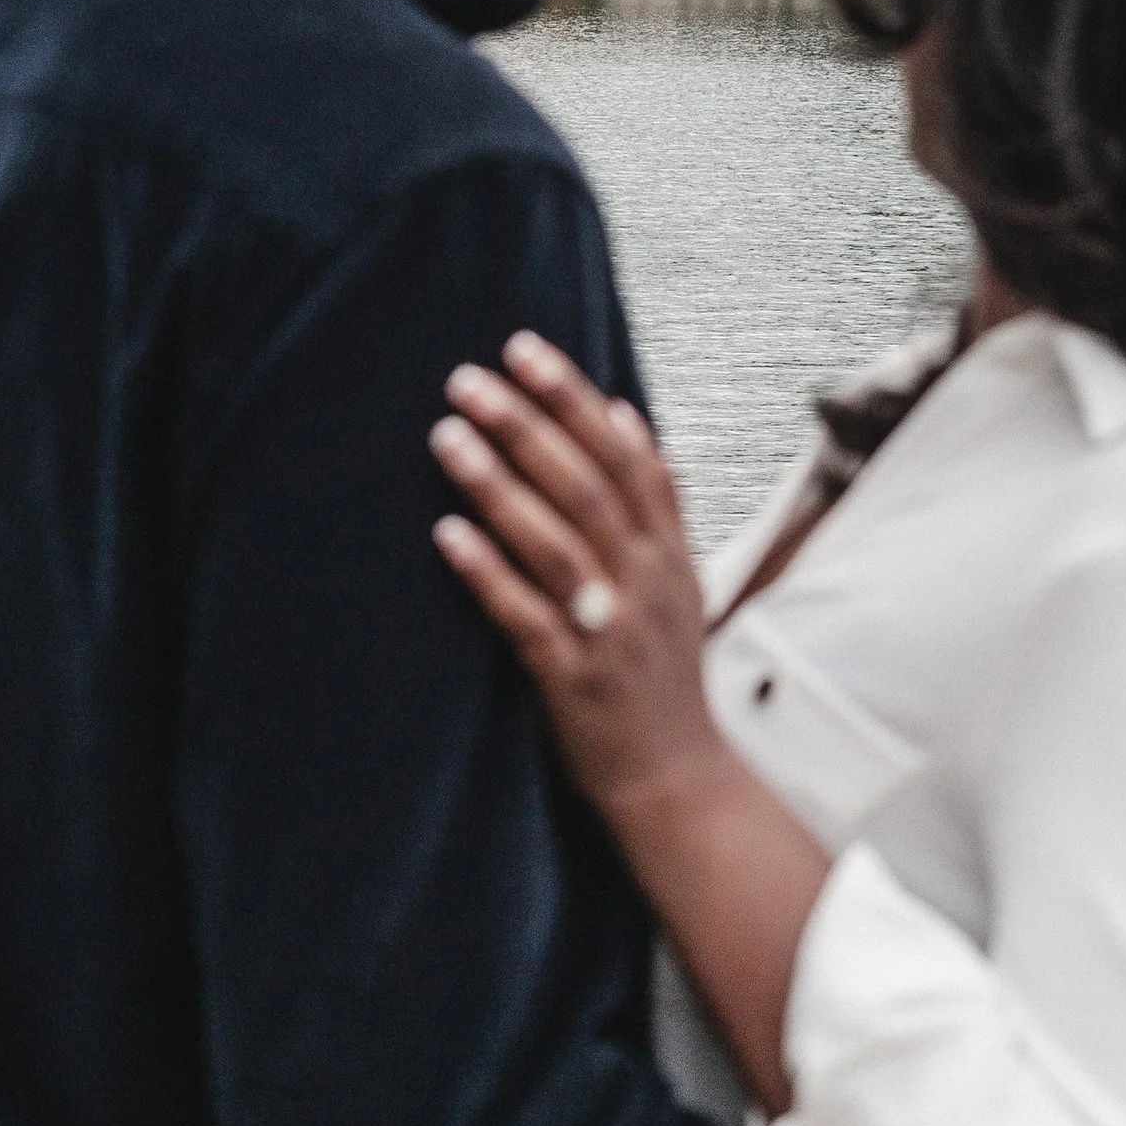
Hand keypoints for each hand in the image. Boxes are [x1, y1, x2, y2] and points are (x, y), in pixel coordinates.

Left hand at [430, 334, 722, 820]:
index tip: (525, 350)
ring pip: (554, 542)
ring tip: (447, 436)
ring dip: (497, 484)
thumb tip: (623, 412)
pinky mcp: (572, 677)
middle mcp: (644, 582)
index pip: (626, 454)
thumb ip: (654, 498)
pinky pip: (525, 615)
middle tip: (468, 380)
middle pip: (586, 486)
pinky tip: (447, 534)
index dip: (573, 398)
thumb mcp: (678, 577)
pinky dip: (487, 571)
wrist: (675, 776)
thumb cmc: (662, 671)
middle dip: (525, 425)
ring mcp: (609, 629)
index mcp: (668, 552)